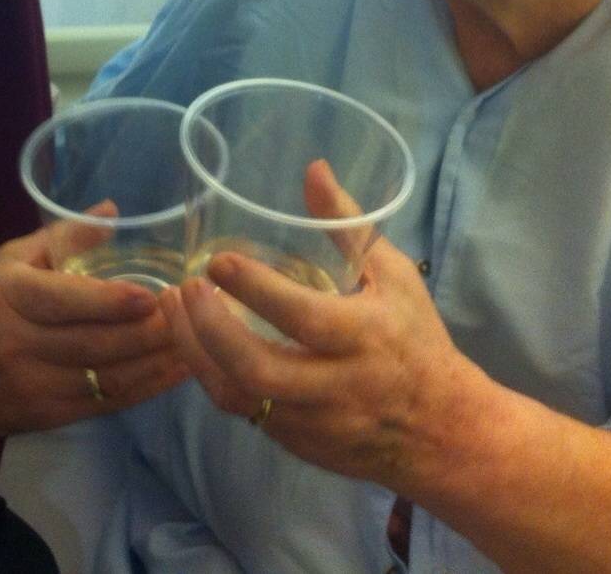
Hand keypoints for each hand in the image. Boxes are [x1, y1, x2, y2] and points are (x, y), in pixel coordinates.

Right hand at [0, 215, 189, 478]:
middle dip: (149, 331)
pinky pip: (108, 401)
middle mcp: (20, 344)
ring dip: (157, 360)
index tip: (151, 293)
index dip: (108, 301)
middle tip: (194, 310)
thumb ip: (62, 238)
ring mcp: (37, 386)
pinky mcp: (54, 416)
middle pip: (95, 342)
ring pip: (108, 376)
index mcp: (7, 296)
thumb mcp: (5, 262)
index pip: (62, 300)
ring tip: (199, 337)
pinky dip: (147, 387)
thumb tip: (114, 212)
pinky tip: (177, 370)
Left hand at [160, 161, 487, 491]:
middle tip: (183, 288)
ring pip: (238, 396)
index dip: (256, 288)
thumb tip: (314, 169)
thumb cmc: (415, 339)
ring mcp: (310, 420)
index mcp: (364, 336)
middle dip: (210, 328)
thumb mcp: (393, 276)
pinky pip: (240, 412)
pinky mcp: (293, 441)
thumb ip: (348, 225)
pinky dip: (211, 375)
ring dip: (195, 353)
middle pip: (257, 368)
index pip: (303, 316)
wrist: (439, 432)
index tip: (218, 260)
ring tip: (171, 310)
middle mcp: (334, 384)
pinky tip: (192, 342)